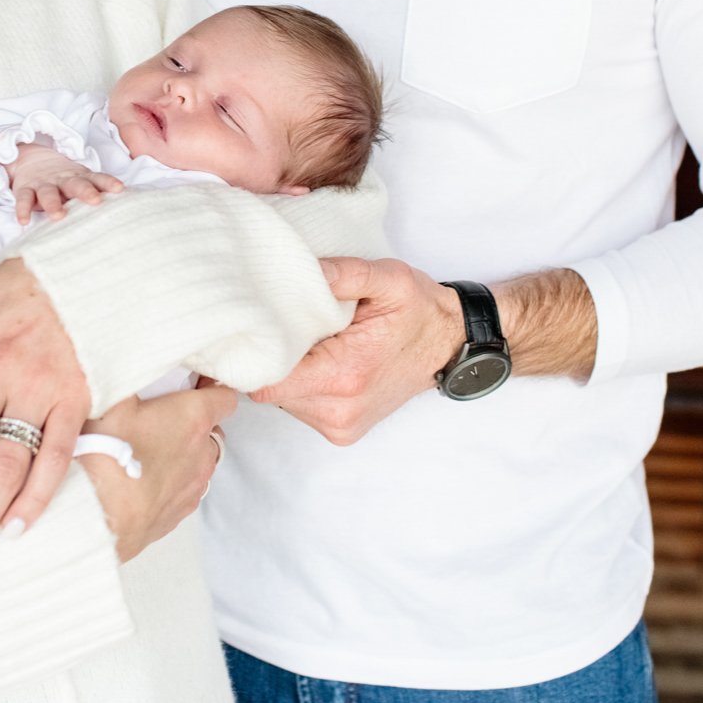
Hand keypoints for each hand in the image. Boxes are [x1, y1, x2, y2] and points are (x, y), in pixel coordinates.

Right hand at [7, 144, 122, 227]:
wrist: (31, 160)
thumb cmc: (64, 179)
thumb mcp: (81, 181)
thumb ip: (98, 191)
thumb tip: (129, 209)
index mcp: (80, 177)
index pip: (96, 178)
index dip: (107, 183)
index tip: (120, 189)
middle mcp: (62, 179)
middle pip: (75, 184)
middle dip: (85, 192)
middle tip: (95, 200)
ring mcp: (43, 184)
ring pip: (48, 193)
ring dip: (52, 204)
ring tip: (58, 216)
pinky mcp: (25, 189)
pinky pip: (23, 199)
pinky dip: (23, 209)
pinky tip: (24, 221)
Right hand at [82, 384, 237, 560]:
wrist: (95, 514)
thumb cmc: (104, 454)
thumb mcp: (109, 396)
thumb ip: (127, 375)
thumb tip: (129, 363)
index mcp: (193, 417)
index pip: (225, 395)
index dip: (211, 386)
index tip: (194, 382)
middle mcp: (203, 452)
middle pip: (211, 429)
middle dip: (191, 421)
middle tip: (157, 416)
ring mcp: (194, 484)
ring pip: (199, 461)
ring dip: (181, 453)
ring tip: (145, 451)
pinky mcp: (181, 511)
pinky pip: (184, 488)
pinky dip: (170, 480)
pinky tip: (140, 478)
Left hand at [251, 256, 462, 445]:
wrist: (450, 345)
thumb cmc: (419, 312)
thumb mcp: (390, 279)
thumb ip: (344, 273)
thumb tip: (303, 271)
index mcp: (344, 376)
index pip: (266, 378)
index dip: (252, 353)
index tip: (254, 327)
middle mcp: (338, 410)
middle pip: (268, 389)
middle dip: (270, 357)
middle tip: (286, 326)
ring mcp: (340, 425)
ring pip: (281, 399)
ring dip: (287, 371)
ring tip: (312, 343)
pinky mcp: (340, 431)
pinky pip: (299, 407)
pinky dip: (302, 384)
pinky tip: (321, 361)